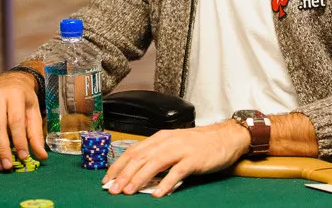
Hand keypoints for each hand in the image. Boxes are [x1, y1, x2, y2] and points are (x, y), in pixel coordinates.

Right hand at [0, 72, 47, 170]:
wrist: (9, 82)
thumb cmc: (24, 98)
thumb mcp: (34, 111)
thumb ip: (37, 133)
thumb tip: (42, 156)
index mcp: (15, 94)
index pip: (15, 120)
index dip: (19, 140)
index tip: (23, 156)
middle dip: (2, 149)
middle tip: (8, 166)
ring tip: (1, 165)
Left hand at [102, 120, 250, 196]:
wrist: (224, 137)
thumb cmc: (198, 144)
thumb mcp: (173, 145)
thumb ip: (156, 156)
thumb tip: (136, 174)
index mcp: (160, 138)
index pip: (133, 151)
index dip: (118, 166)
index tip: (107, 179)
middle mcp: (167, 142)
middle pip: (140, 158)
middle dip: (124, 174)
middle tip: (113, 189)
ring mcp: (180, 150)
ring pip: (154, 164)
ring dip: (139, 178)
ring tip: (128, 191)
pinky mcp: (193, 160)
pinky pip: (177, 172)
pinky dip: (166, 183)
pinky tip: (158, 194)